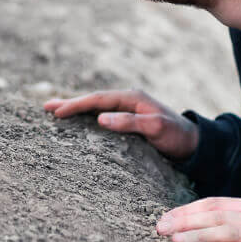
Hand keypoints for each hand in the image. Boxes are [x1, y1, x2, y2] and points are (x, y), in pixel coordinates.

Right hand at [43, 89, 198, 160]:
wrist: (195, 144)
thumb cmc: (176, 136)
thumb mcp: (155, 128)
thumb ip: (129, 122)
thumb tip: (100, 118)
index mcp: (132, 97)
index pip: (97, 99)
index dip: (76, 105)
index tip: (57, 112)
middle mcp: (128, 100)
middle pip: (93, 100)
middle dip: (69, 103)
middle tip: (46, 107)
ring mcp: (128, 109)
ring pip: (96, 107)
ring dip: (76, 109)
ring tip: (55, 112)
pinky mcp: (129, 119)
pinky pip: (102, 114)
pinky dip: (87, 116)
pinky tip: (78, 121)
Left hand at [157, 197, 240, 241]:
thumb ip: (222, 223)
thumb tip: (181, 224)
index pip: (212, 204)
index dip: (186, 210)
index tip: (165, 219)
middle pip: (216, 216)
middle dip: (186, 222)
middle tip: (163, 229)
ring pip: (227, 232)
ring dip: (199, 236)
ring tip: (177, 240)